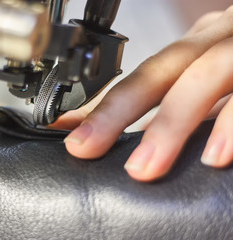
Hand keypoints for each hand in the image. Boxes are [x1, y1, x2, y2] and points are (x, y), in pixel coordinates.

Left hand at [53, 6, 232, 181]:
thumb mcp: (204, 80)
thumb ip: (163, 103)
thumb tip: (100, 126)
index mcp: (199, 49)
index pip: (143, 75)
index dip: (105, 106)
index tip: (72, 139)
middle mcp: (222, 41)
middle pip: (164, 70)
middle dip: (121, 111)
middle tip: (86, 149)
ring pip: (206, 76)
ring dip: (173, 122)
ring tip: (144, 167)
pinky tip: (218, 155)